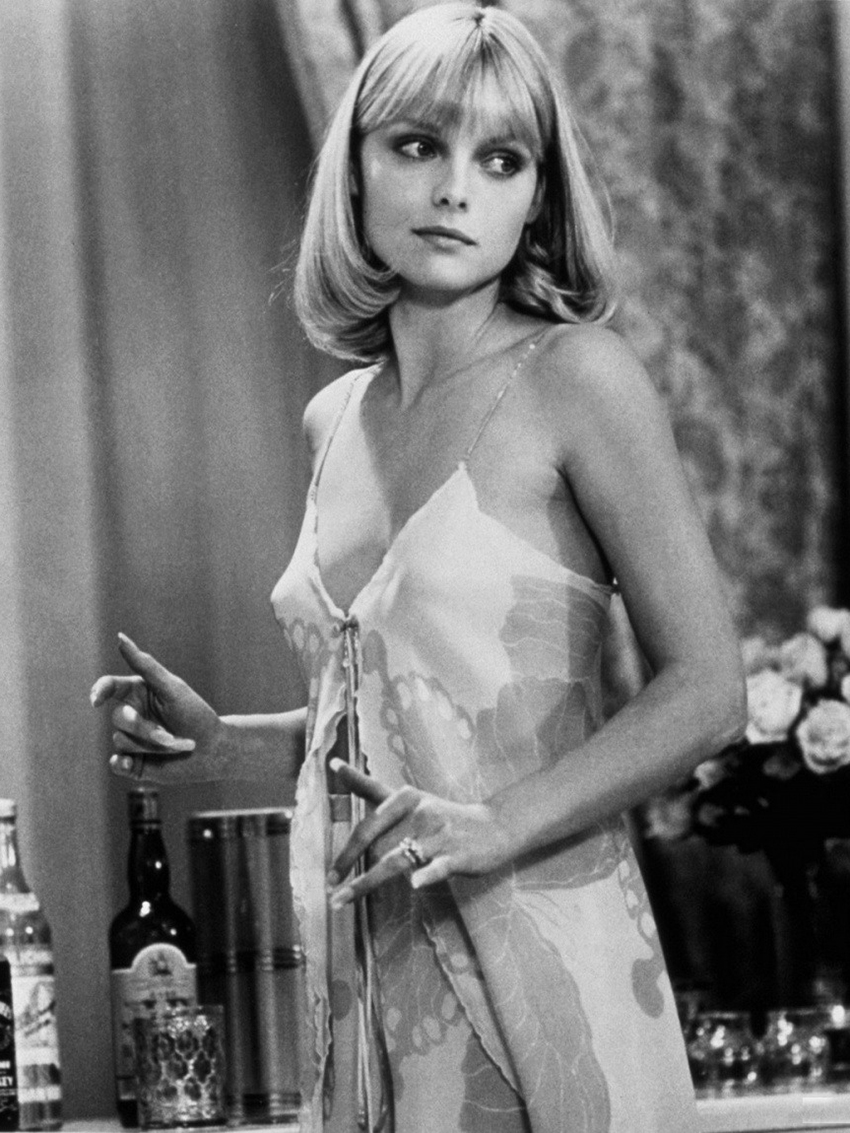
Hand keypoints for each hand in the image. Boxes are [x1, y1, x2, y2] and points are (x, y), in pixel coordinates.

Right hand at [90, 633, 222, 780]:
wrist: (214, 750)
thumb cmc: (195, 715)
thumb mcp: (172, 688)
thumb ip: (145, 665)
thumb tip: (120, 637)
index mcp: (138, 692)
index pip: (109, 687)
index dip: (99, 691)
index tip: (97, 699)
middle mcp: (132, 714)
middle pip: (118, 718)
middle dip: (145, 728)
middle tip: (169, 734)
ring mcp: (132, 739)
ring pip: (121, 741)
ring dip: (150, 746)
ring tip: (175, 746)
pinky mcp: (134, 763)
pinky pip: (116, 763)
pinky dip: (122, 764)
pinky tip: (132, 764)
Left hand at [326, 759, 513, 907]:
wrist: (494, 826)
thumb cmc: (443, 815)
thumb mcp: (408, 798)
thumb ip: (371, 787)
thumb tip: (333, 765)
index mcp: (405, 797)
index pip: (368, 819)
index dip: (346, 847)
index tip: (328, 870)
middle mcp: (419, 813)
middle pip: (376, 841)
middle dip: (350, 864)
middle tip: (329, 888)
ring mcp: (439, 834)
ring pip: (397, 859)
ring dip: (367, 881)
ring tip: (344, 898)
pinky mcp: (457, 855)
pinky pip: (438, 866)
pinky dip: (427, 874)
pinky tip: (415, 884)